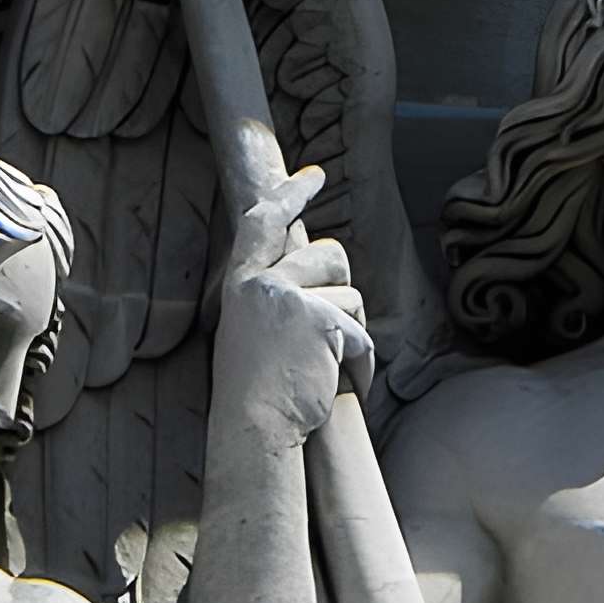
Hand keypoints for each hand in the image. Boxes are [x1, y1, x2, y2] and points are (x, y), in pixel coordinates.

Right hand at [213, 165, 370, 440]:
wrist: (252, 427)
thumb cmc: (254, 390)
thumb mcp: (251, 328)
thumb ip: (275, 294)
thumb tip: (318, 265)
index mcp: (241, 283)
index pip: (265, 221)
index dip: (290, 194)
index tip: (313, 176)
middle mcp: (262, 283)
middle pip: (329, 255)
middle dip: (343, 288)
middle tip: (332, 329)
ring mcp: (290, 299)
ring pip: (352, 295)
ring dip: (353, 332)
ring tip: (328, 363)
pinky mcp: (321, 321)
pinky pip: (362, 333)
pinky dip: (361, 362)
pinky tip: (344, 383)